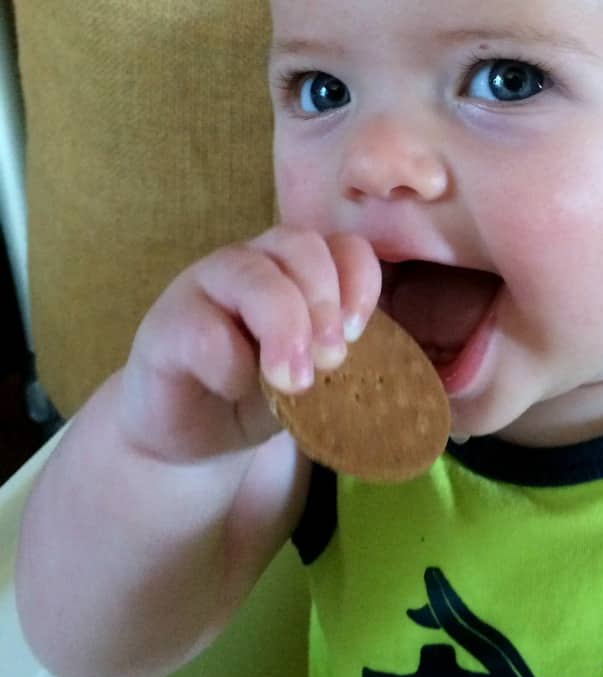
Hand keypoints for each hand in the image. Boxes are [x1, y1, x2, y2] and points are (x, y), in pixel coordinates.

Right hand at [118, 228, 381, 462]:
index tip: (360, 333)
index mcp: (299, 268)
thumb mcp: (311, 371)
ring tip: (293, 381)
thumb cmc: (261, 391)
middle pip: (300, 245)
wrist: (193, 431)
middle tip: (331, 360)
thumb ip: (334, 352)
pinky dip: (232, 366)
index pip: (343, 245)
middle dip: (325, 302)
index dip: (360, 282)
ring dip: (284, 327)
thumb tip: (359, 353)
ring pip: (252, 277)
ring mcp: (206, 284)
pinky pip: (206, 331)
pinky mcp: (167, 323)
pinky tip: (234, 388)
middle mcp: (255, 262)